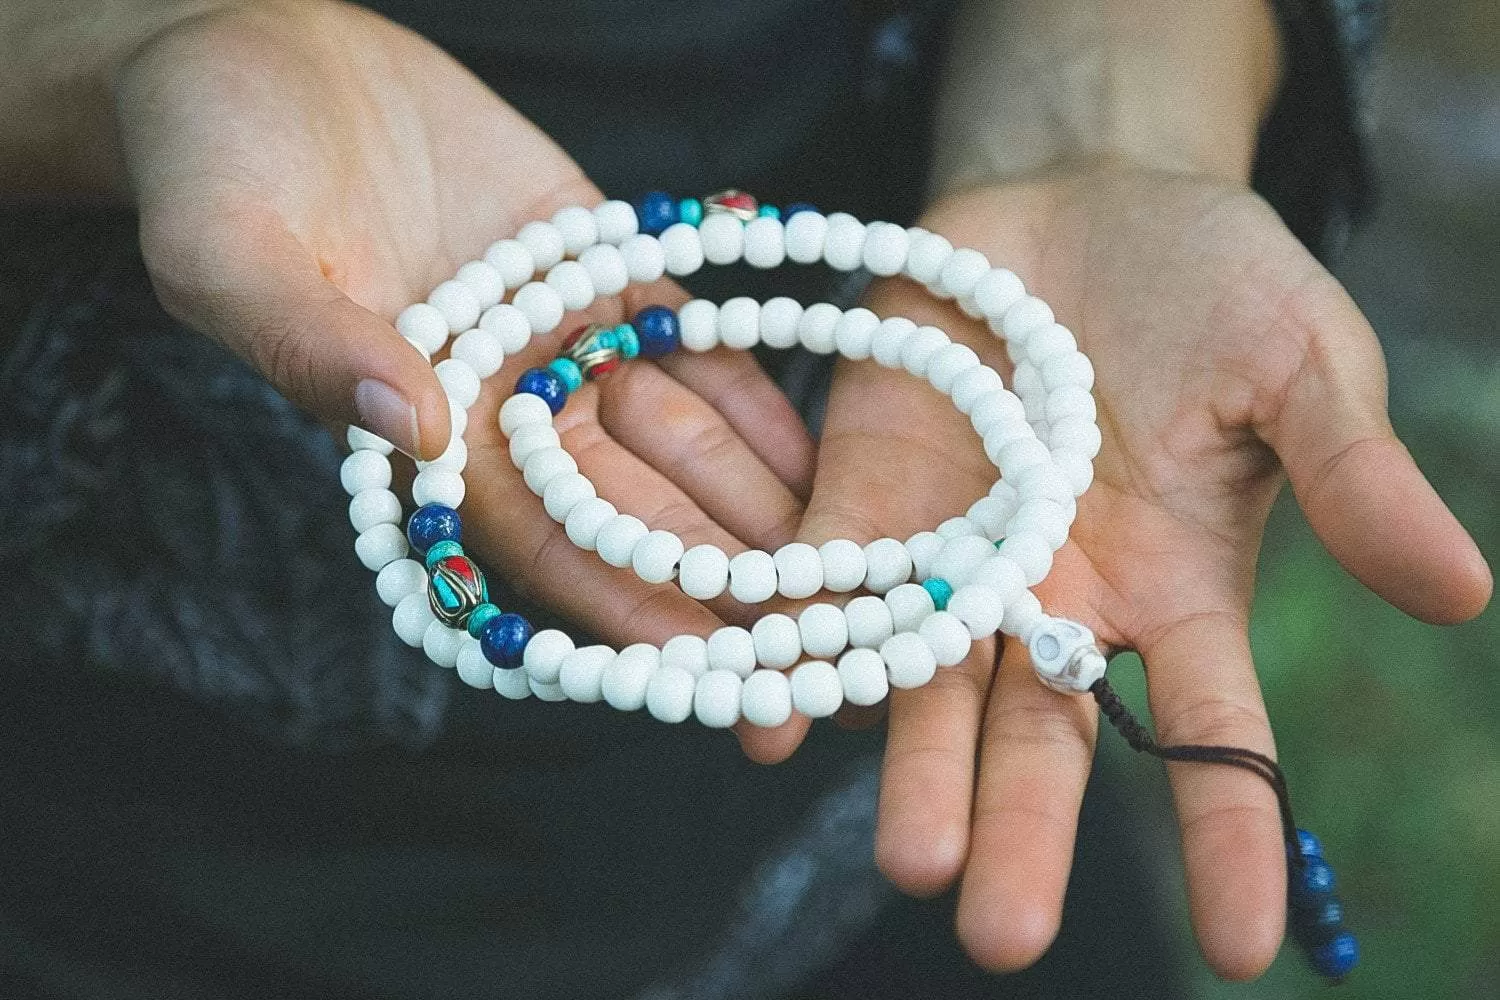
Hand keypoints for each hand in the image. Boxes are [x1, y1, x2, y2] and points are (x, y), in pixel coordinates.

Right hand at [114, 1, 812, 647]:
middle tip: (825, 654)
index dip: (618, 605)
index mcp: (416, 435)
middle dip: (719, 587)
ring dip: (758, 505)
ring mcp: (558, 336)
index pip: (532, 542)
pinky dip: (753, 394)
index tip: (707, 666)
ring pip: (673, 438)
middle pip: (626, 510)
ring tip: (860, 569)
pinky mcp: (600, 265)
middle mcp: (499, 405)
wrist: (262, 50)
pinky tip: (825, 453)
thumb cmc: (214, 154)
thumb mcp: (229, 249)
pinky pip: (690, 341)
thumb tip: (415, 427)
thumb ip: (312, 344)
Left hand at [744, 163, 1490, 976]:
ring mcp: (953, 557)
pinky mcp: (867, 498)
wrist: (1079, 202)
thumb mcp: (1300, 362)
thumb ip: (1353, 475)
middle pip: (1043, 739)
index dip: (1230, 833)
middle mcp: (1058, 601)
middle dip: (1024, 830)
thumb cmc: (1212, 282)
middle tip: (1000, 935)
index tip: (1245, 949)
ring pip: (925, 685)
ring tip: (908, 860)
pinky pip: (824, 589)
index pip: (1214, 734)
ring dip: (910, 771)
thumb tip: (1462, 592)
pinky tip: (765, 715)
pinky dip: (793, 649)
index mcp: (1177, 591)